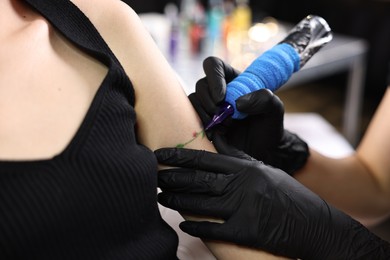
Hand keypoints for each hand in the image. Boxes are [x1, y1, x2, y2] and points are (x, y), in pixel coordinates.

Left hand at [156, 148, 389, 259]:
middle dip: (172, 177)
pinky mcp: (247, 231)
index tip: (160, 155)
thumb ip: (239, 158)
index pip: (205, 159)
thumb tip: (217, 142)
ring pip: (201, 203)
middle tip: (153, 176)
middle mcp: (243, 185)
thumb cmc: (288, 195)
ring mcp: (244, 208)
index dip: (179, 157)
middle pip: (198, 180)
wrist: (315, 224)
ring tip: (161, 197)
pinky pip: (213, 229)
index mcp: (246, 168)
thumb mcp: (264, 171)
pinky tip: (184, 225)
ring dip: (178, 201)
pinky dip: (196, 227)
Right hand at [189, 56, 308, 173]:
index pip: (214, 65)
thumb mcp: (275, 109)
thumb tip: (237, 102)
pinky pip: (191, 119)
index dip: (214, 77)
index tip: (222, 97)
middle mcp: (217, 90)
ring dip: (205, 114)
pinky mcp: (203, 123)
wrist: (263, 149)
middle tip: (224, 116)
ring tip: (224, 126)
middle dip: (209, 101)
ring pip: (193, 101)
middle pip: (201, 84)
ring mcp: (208, 107)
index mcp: (232, 79)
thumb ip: (264, 99)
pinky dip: (202, 126)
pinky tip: (217, 134)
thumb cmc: (269, 125)